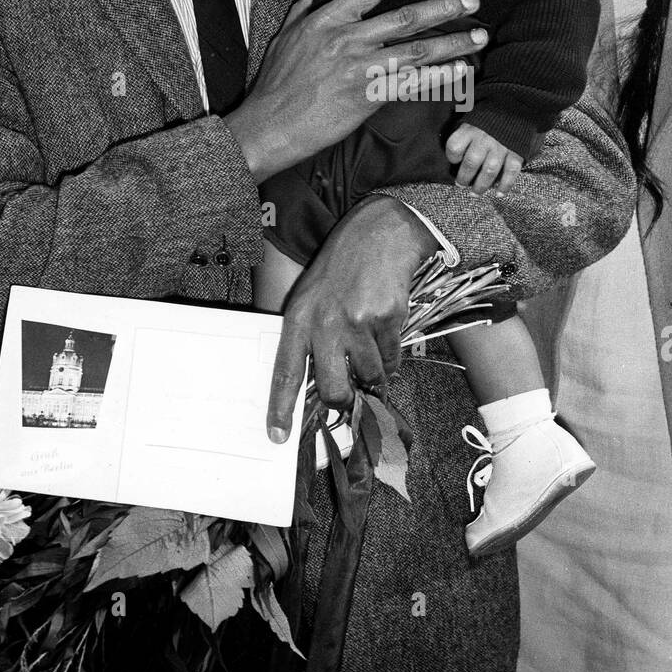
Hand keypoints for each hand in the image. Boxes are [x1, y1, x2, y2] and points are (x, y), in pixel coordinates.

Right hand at [223, 0, 485, 180]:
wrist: (269, 125)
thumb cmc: (274, 86)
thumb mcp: (283, 36)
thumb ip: (303, 6)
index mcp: (326, 21)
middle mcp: (347, 39)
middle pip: (405, 18)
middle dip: (443, 7)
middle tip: (472, 0)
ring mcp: (360, 67)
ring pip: (417, 50)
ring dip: (452, 42)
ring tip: (478, 36)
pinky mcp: (368, 96)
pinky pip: (412, 83)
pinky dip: (439, 76)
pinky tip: (460, 70)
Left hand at [266, 198, 436, 440]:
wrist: (379, 234)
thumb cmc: (343, 268)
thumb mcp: (312, 297)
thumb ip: (312, 337)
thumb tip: (323, 383)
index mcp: (299, 319)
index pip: (285, 372)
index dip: (281, 408)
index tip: (278, 436)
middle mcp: (324, 323)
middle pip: (333, 389)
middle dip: (346, 400)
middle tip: (354, 395)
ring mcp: (357, 322)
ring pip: (369, 376)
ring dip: (375, 373)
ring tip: (373, 347)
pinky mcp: (386, 320)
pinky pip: (392, 358)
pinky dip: (393, 355)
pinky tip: (386, 331)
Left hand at [445, 122, 522, 193]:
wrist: (518, 107)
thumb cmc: (490, 116)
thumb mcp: (473, 118)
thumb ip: (464, 132)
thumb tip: (454, 151)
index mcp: (471, 129)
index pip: (454, 147)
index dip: (452, 157)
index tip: (454, 160)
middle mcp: (484, 139)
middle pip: (470, 163)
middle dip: (463, 178)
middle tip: (461, 184)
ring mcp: (501, 147)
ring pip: (489, 172)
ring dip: (481, 186)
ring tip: (475, 193)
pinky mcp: (516, 153)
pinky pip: (510, 173)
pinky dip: (505, 185)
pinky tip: (499, 193)